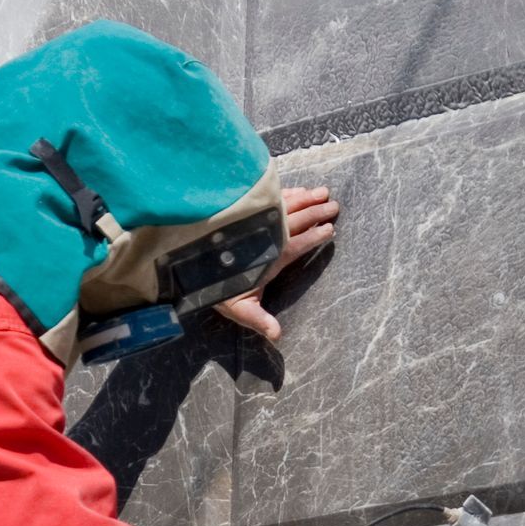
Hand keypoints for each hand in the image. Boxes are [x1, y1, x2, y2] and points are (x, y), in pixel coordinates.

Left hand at [214, 186, 338, 342]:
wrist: (189, 267)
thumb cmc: (217, 289)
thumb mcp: (239, 308)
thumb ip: (259, 319)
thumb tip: (277, 336)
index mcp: (271, 257)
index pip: (298, 243)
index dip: (315, 236)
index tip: (331, 229)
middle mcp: (266, 236)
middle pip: (297, 220)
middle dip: (317, 212)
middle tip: (335, 205)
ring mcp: (256, 222)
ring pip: (286, 205)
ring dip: (306, 198)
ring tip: (323, 192)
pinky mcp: (246, 213)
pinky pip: (270, 198)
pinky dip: (286, 192)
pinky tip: (297, 189)